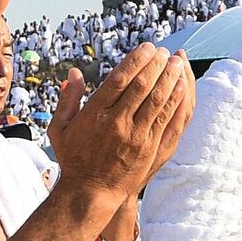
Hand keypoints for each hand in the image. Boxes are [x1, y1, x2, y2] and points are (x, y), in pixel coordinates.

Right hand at [48, 44, 193, 199]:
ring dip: (169, 77)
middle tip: (163, 51)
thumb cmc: (73, 158)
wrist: (91, 192)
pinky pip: (166, 119)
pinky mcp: (150, 148)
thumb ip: (67, 99)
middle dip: (155, 64)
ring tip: (176, 61)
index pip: (119, 79)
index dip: (136, 60)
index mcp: (95, 115)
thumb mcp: (60, 129)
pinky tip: (181, 85)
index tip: (146, 48)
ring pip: (158, 100)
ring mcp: (136, 136)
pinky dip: (176, 100)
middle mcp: (117, 123)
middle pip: (142, 86)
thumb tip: (73, 73)